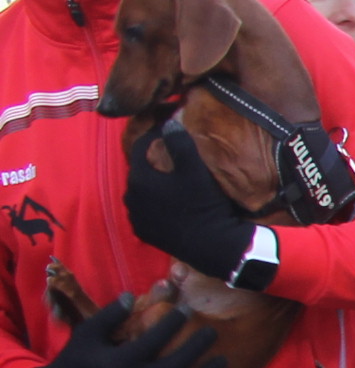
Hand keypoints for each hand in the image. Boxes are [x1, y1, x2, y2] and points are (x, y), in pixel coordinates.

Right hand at [20, 296, 223, 367]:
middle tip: (214, 332)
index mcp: (122, 361)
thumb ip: (110, 314)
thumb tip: (133, 295)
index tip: (187, 310)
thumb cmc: (78, 360)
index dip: (174, 322)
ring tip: (223, 359)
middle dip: (199, 345)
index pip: (156, 338)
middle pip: (178, 362)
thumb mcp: (87, 333)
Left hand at [121, 121, 257, 279]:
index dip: (155, 137)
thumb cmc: (203, 205)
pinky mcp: (143, 232)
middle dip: (153, 163)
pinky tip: (170, 206)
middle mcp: (130, 197)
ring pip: (141, 192)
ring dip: (153, 186)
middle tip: (174, 161)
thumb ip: (180, 144)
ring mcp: (135, 217)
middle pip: (140, 170)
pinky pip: (145, 212)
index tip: (170, 134)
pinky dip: (154, 206)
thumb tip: (168, 123)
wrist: (211, 245)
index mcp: (139, 178)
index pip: (141, 147)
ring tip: (173, 185)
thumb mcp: (195, 171)